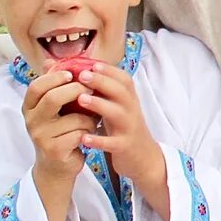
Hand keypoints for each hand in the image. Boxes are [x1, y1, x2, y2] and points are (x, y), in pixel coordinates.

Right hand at [22, 69, 92, 220]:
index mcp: (29, 107)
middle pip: (52, 98)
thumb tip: (54, 60)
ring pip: (71, 117)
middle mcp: (31, 121)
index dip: (54, 77)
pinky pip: (78, 134)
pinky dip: (89, 131)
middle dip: (75, 90)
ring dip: (88, 116)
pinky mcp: (54, 150)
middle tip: (90, 88)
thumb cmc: (61, 131)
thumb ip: (57, 87)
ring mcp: (40, 137)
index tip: (71, 72)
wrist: (59, 166)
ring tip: (93, 118)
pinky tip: (90, 134)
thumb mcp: (56, 109)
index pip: (36, 86)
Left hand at [75, 63, 171, 220]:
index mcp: (129, 99)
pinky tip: (83, 137)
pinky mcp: (124, 146)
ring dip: (100, 105)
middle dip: (102, 81)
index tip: (92, 63)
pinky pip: (112, 142)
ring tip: (81, 100)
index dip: (109, 70)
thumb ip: (101, 91)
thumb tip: (77, 70)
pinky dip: (98, 140)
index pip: (123, 79)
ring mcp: (129, 128)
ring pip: (118, 113)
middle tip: (83, 75)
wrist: (143, 157)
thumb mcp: (116, 107)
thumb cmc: (122, 127)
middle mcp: (131, 110)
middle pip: (121, 91)